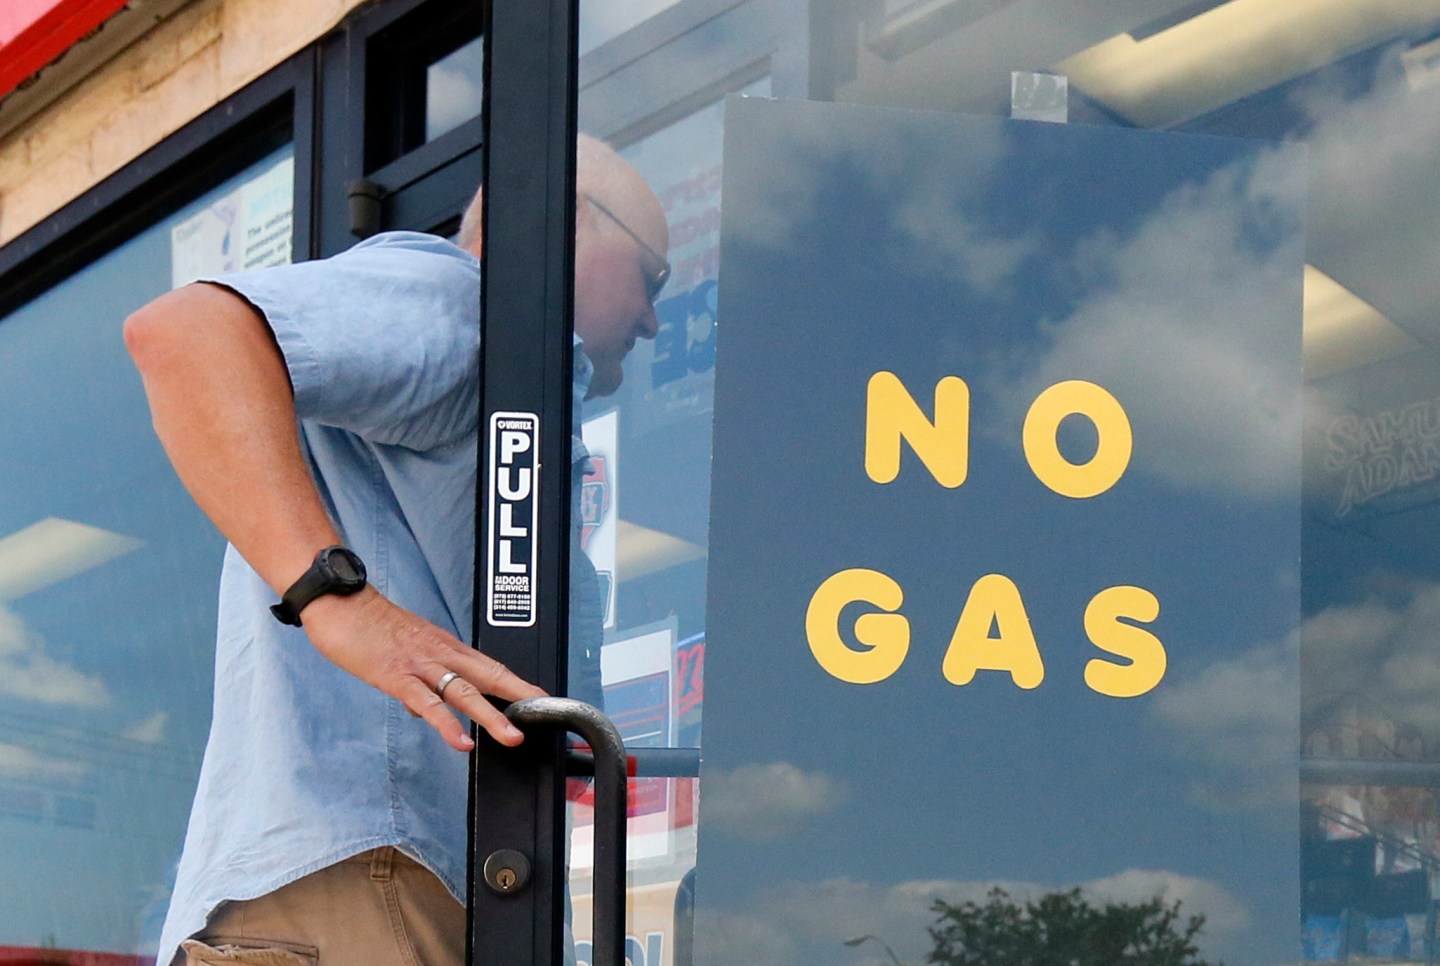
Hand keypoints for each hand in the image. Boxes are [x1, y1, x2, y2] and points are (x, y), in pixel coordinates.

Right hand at [301, 587, 545, 750]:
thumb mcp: (405, 650)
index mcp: (445, 645)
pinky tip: (460, 742)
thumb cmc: (369, 625)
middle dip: (519, 696)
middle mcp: (440, 652)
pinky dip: (446, 724)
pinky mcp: (397, 676)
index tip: (541, 697)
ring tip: (511, 737)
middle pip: (488, 676)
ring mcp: (420, 664)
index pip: (490, 666)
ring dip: (491, 716)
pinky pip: (427, 703)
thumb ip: (421, 680)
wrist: (340, 602)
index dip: (517, 682)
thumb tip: (428, 710)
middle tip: (544, 714)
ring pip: (464, 692)